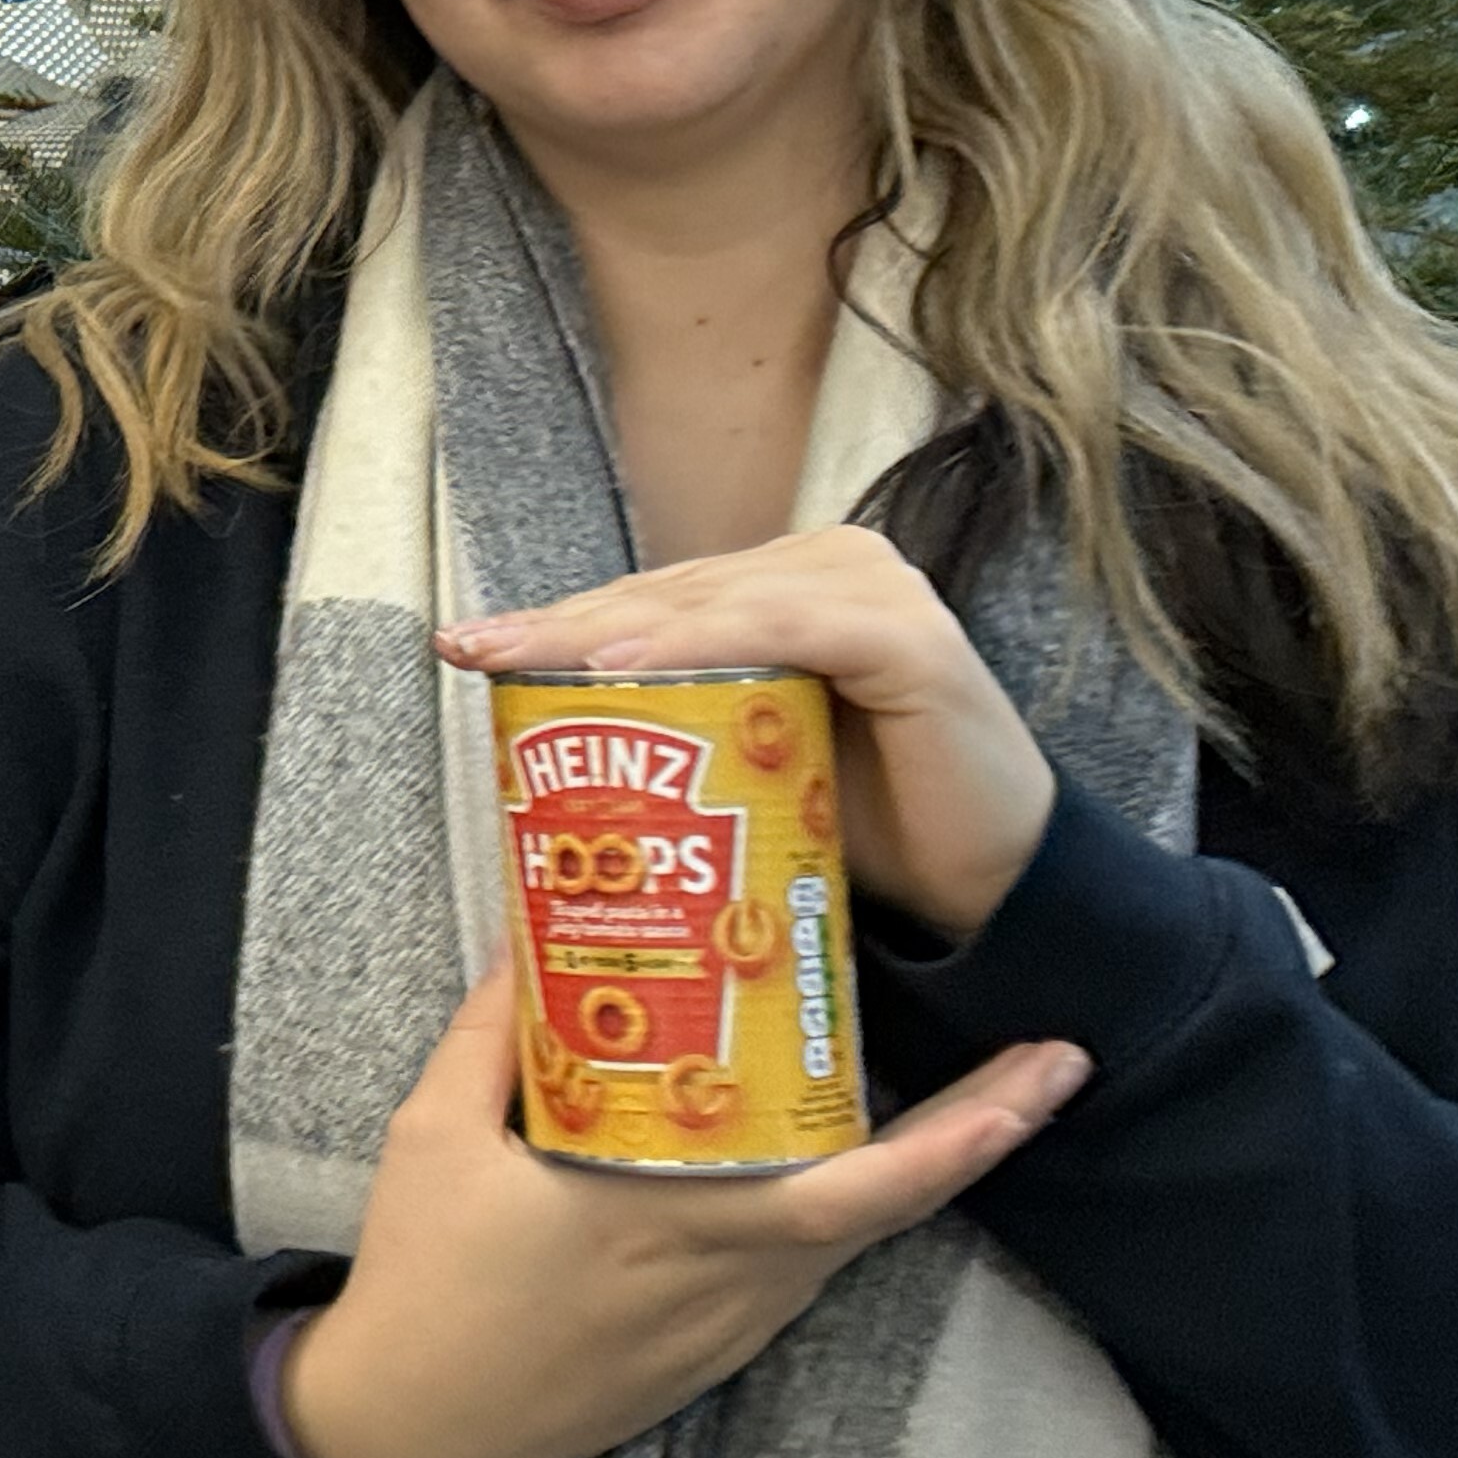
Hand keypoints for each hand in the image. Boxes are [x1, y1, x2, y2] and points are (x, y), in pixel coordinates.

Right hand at [276, 969, 1086, 1457]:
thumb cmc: (425, 1280)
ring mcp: (727, 1325)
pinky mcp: (714, 1350)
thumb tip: (536, 940)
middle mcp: (725, 1280)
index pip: (847, 1192)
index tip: (1035, 1079)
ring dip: (914, 1166)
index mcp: (668, 1220)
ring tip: (956, 1085)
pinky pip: (802, 1267)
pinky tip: (830, 1152)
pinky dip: (839, 1205)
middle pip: (886, 1209)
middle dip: (979, 1133)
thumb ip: (490, 1034)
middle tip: (1050, 1056)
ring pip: (849, 1237)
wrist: (414, 1428)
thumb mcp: (433, 1137)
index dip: (954, 1140)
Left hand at [442, 524, 1059, 937]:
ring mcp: (872, 588)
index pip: (654, 600)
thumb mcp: (751, 768)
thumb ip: (679, 728)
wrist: (990, 892)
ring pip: (712, 602)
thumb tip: (543, 752)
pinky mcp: (906, 633)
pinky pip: (783, 627)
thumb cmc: (867, 831)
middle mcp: (829, 566)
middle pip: (668, 594)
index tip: (466, 648)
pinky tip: (624, 662)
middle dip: (560, 625)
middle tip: (470, 649)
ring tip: (521, 657)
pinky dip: (699, 642)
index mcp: (787, 586)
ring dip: (607, 630)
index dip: (559, 622)